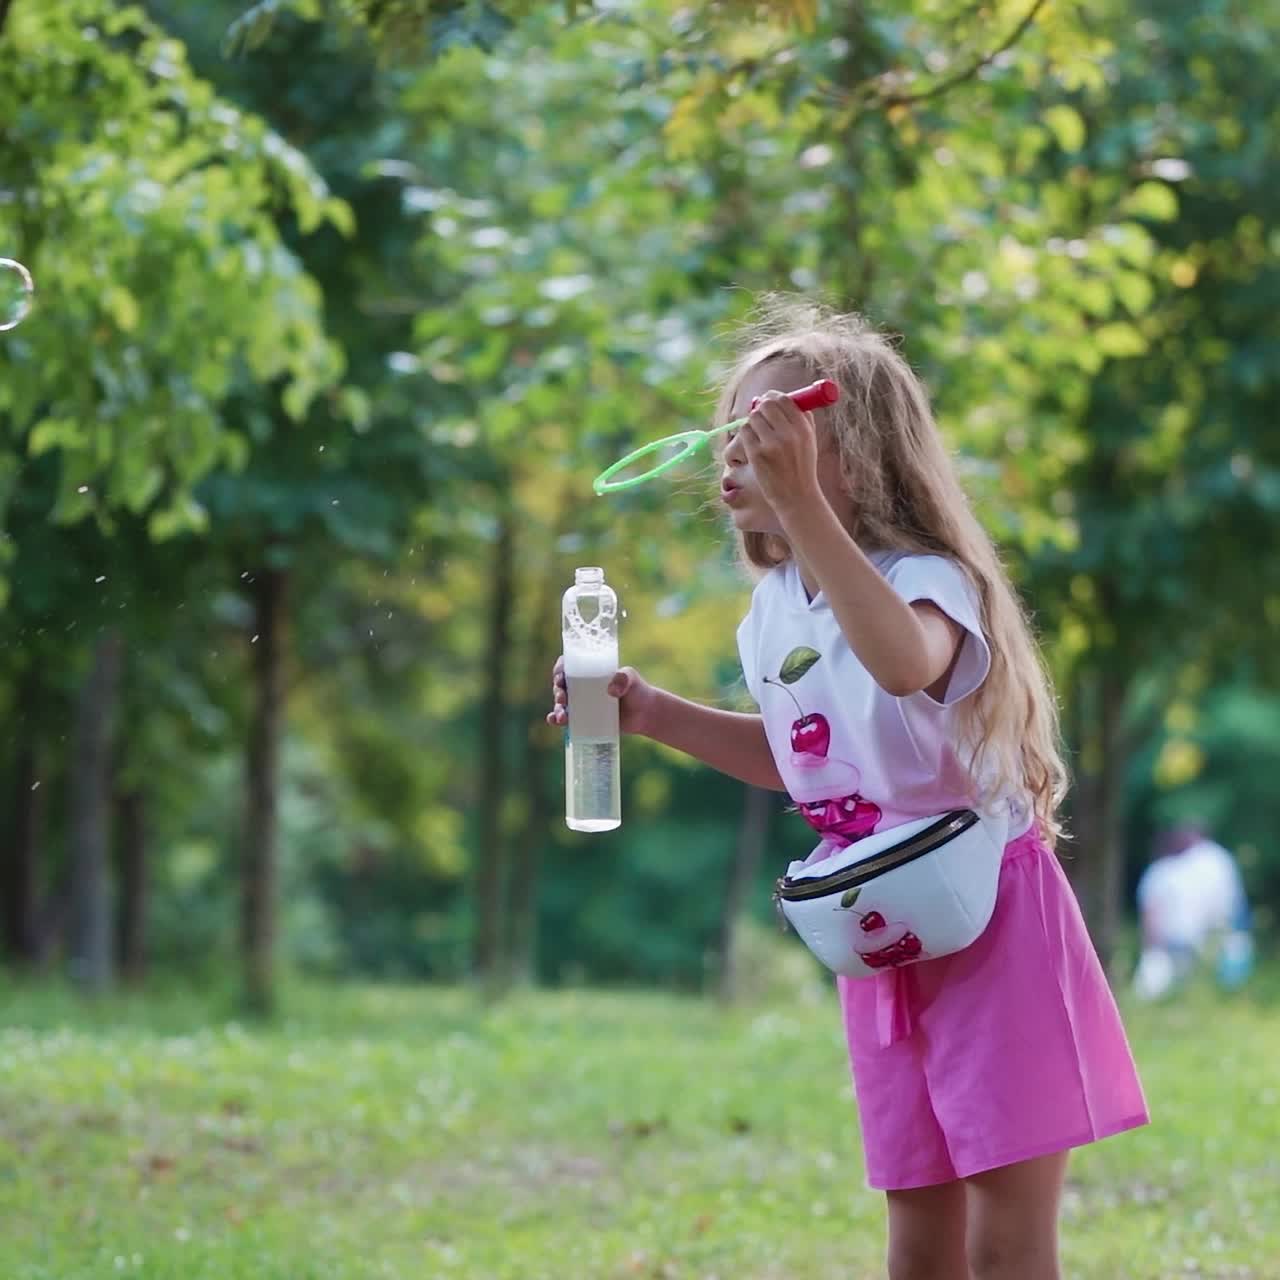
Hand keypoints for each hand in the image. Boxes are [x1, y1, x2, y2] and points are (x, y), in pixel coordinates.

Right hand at [547, 656, 656, 736]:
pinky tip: (554, 721)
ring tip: (562, 716)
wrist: (645, 714)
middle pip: (561, 686)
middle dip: (558, 691)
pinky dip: (557, 719)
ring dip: (557, 708)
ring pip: (562, 704)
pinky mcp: (584, 719)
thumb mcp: (631, 679)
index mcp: (589, 671)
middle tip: (564, 698)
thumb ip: (624, 678)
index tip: (560, 675)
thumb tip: (610, 690)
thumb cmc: (637, 690)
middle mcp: (582, 687)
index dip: (559, 669)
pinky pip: (567, 719)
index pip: (568, 666)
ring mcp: (582, 704)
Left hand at [739, 389, 821, 512]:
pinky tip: (753, 444)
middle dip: (760, 407)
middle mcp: (788, 434)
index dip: (773, 397)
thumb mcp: (809, 441)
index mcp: (803, 428)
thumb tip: (785, 398)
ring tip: (759, 434)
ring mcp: (771, 444)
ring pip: (753, 417)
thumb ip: (802, 417)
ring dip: (752, 422)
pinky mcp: (757, 454)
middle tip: (759, 414)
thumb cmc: (801, 467)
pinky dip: (747, 434)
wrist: (796, 497)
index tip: (768, 401)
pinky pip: (745, 432)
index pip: (784, 400)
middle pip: (766, 405)